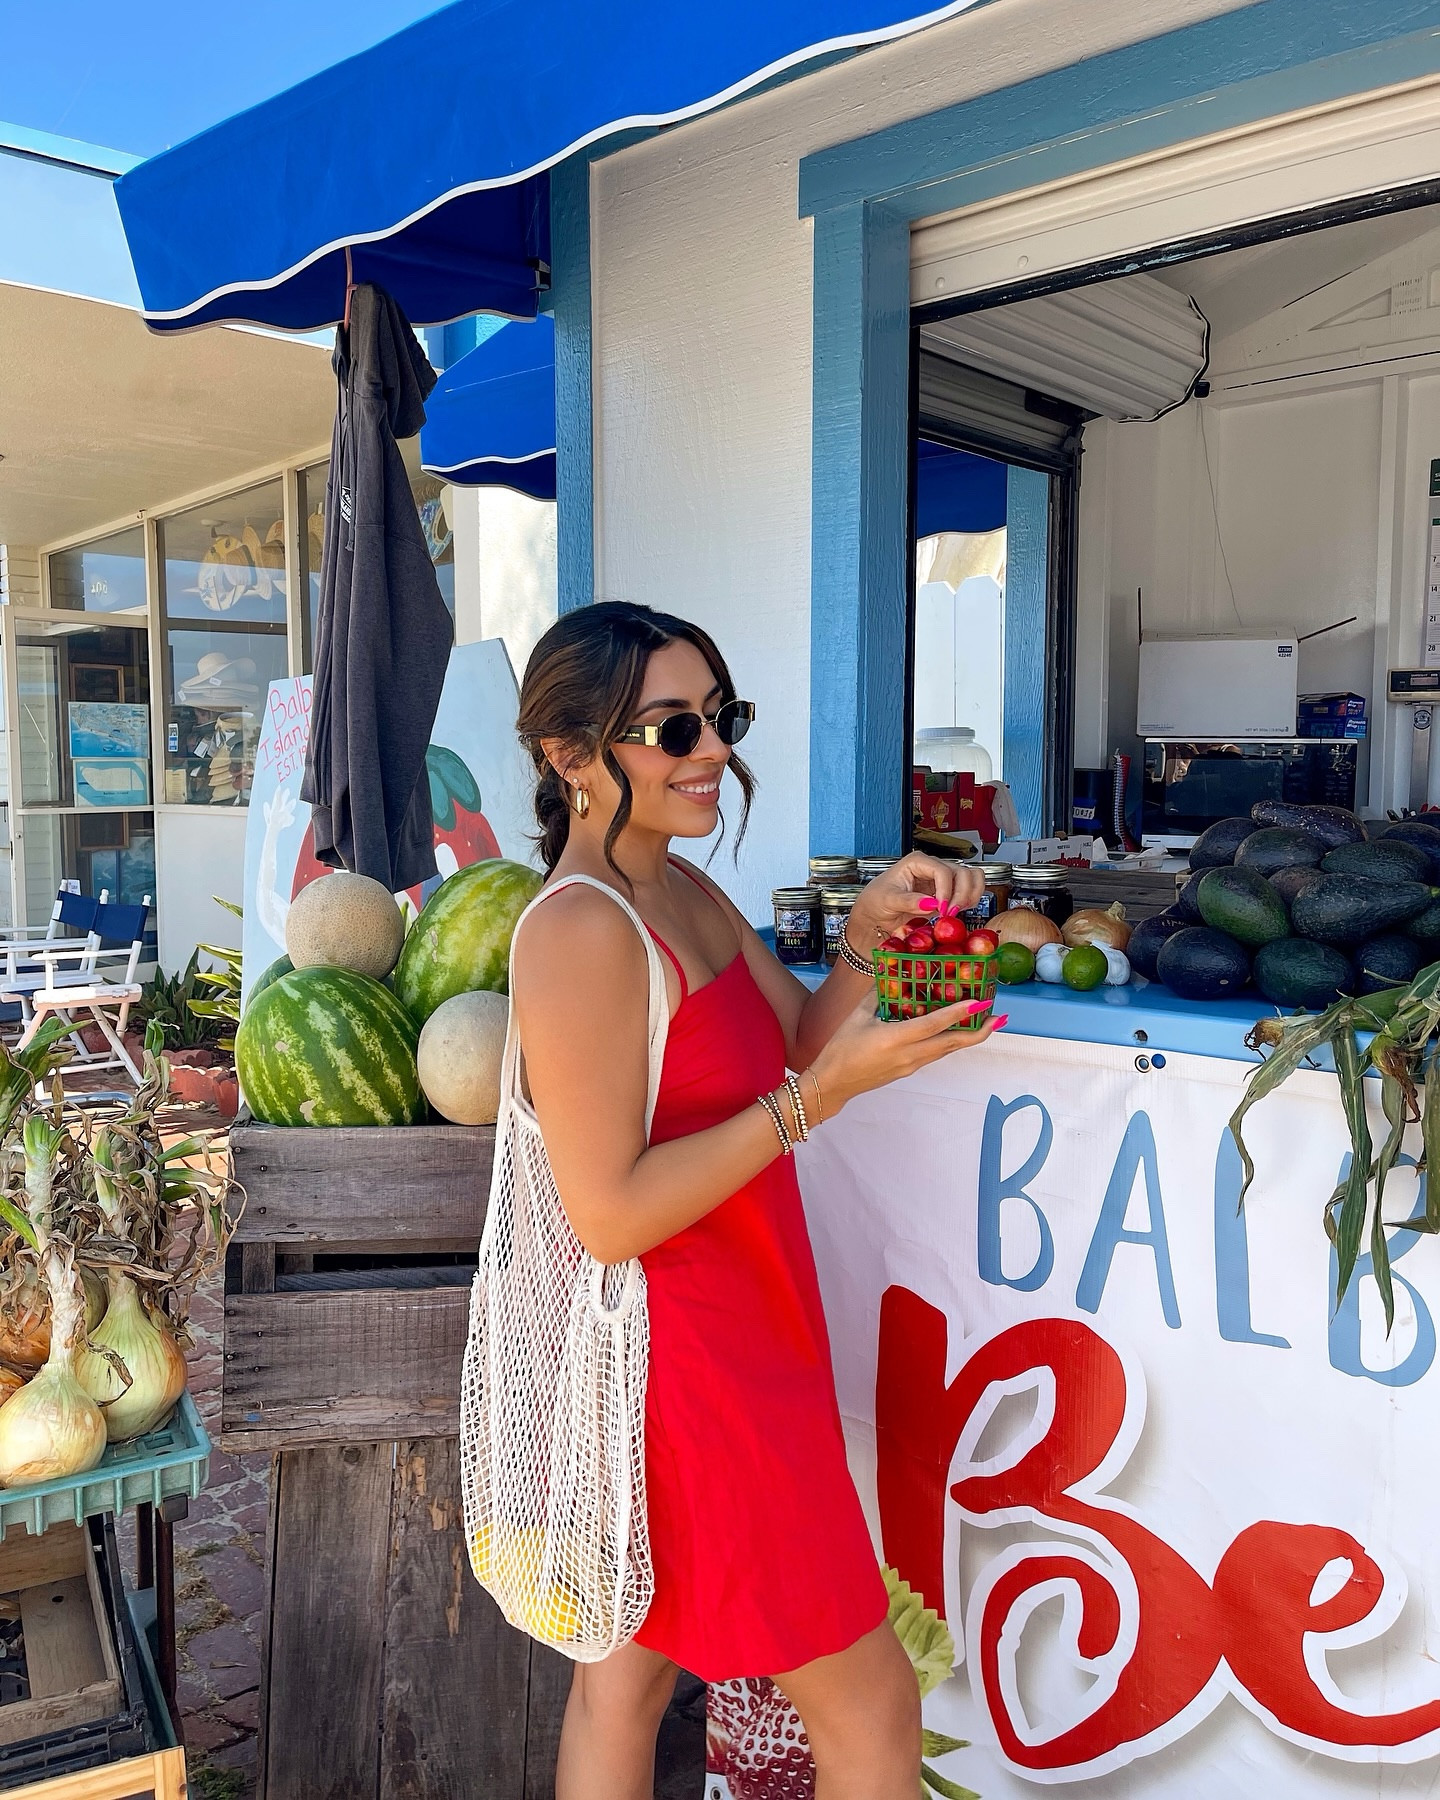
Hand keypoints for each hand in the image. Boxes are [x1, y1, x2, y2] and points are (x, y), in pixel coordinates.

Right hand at [810, 990, 1003, 1114]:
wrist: (832, 1083)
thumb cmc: (841, 1048)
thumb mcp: (858, 1015)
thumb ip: (878, 993)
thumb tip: (893, 972)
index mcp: (895, 1039)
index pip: (934, 1024)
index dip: (959, 1013)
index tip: (980, 1002)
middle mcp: (909, 1055)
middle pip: (952, 1043)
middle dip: (979, 1031)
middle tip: (999, 1017)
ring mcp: (911, 1065)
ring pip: (947, 1050)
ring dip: (968, 1037)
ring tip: (986, 1023)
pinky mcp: (909, 1069)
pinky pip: (935, 1053)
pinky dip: (950, 1041)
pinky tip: (955, 1032)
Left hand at [846, 853, 984, 949]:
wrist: (876, 914)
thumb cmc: (877, 901)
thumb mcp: (888, 900)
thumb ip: (909, 901)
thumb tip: (931, 903)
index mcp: (917, 862)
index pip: (942, 870)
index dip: (946, 890)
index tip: (941, 908)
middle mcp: (933, 867)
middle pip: (963, 872)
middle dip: (961, 894)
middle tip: (950, 913)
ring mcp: (942, 879)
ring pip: (972, 878)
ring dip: (970, 896)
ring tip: (955, 911)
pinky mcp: (948, 892)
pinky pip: (969, 890)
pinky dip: (970, 901)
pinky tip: (956, 911)